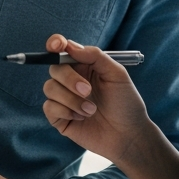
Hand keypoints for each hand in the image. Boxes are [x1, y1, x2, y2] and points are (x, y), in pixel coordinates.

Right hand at [41, 35, 154, 165]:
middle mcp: (71, 80)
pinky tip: (81, 118)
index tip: (57, 45)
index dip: (55, 43)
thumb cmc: (126, 103)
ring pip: (49, 88)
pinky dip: (65, 111)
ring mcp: (64, 99)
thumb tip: (70, 47)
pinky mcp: (59, 117)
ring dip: (71, 99)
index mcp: (84, 66)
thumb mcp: (117, 74)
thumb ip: (94, 56)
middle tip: (88, 90)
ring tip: (91, 110)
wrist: (129, 135)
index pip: (62, 50)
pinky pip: (48, 107)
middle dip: (69, 78)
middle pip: (54, 68)